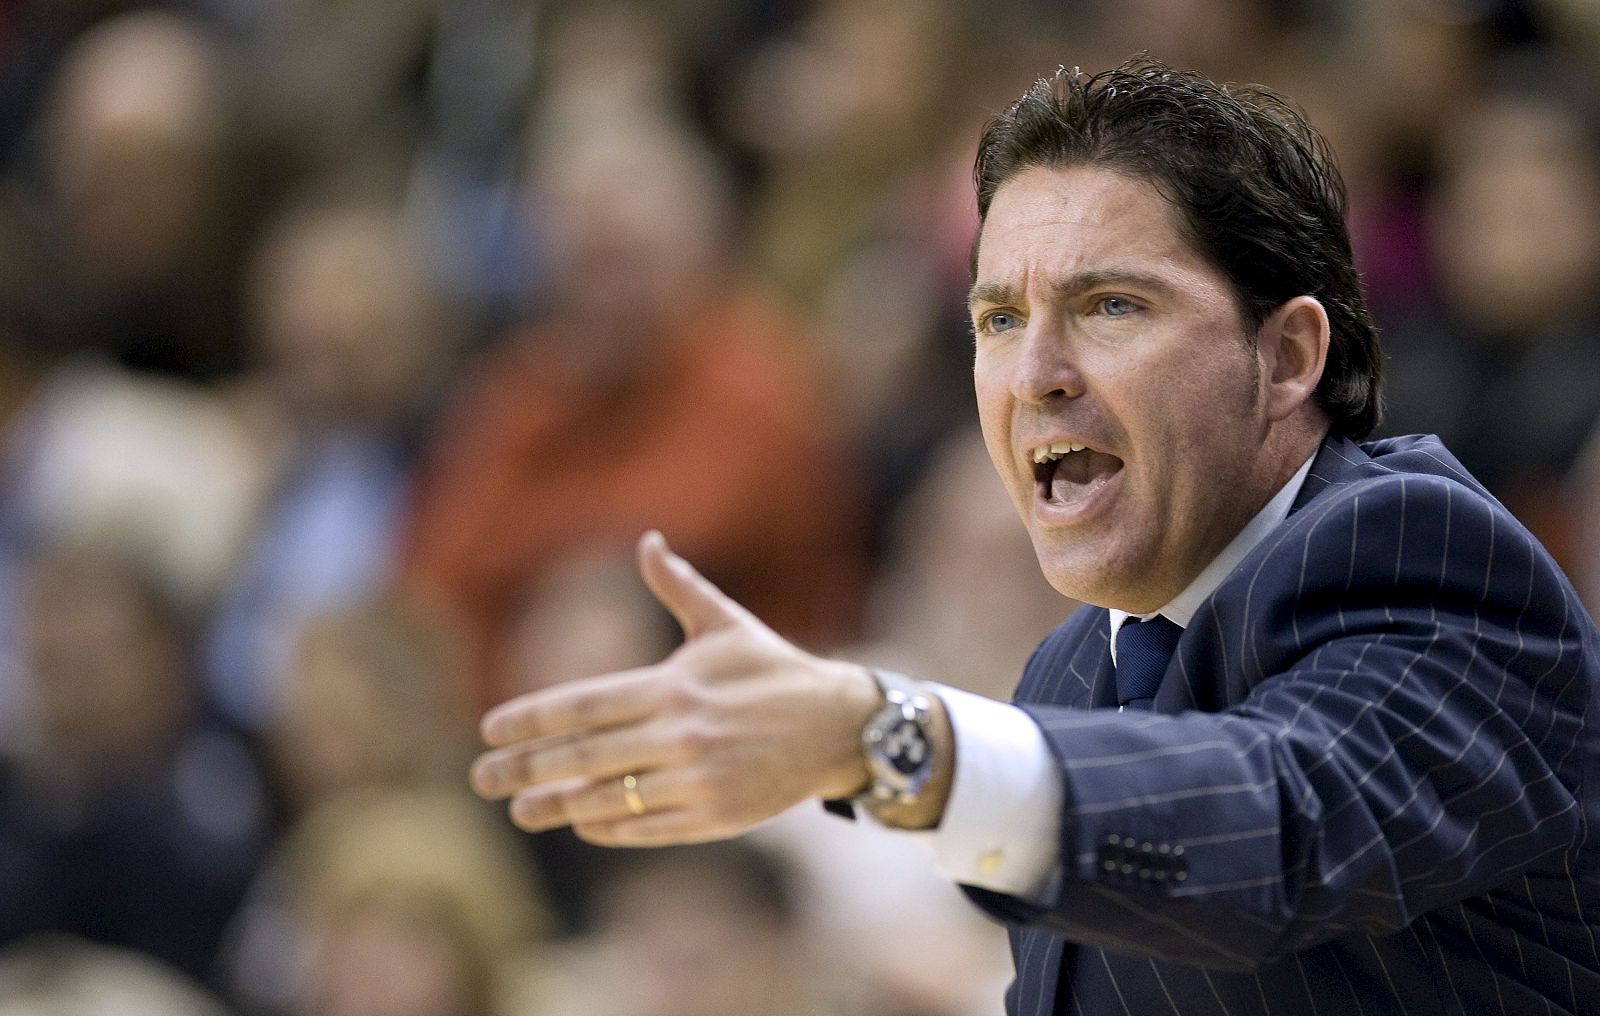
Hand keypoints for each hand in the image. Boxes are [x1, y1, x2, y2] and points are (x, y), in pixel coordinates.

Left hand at [470, 531, 882, 845]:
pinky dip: (608, 826)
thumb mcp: (727, 624)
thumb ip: (678, 587)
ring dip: (556, 805)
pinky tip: (580, 820)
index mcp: (674, 685)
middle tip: (481, 778)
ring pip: (608, 798)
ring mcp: (696, 780)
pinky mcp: (714, 816)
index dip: (531, 718)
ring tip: (519, 810)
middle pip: (582, 756)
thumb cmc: (773, 670)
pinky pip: (645, 826)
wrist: (837, 726)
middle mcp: (680, 734)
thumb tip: (648, 539)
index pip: (583, 705)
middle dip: (524, 769)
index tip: (489, 730)